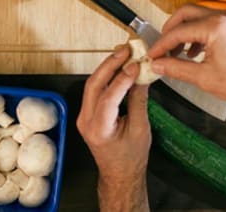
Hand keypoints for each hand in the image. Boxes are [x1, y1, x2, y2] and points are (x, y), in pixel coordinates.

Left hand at [77, 46, 149, 210]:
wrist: (120, 175)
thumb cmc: (131, 158)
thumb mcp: (141, 130)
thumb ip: (138, 101)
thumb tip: (140, 76)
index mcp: (99, 129)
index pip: (108, 97)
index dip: (122, 78)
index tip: (135, 65)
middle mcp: (86, 121)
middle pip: (94, 84)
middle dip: (110, 64)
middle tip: (126, 50)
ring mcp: (84, 116)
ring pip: (93, 84)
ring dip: (108, 67)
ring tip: (124, 54)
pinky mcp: (88, 113)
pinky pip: (95, 90)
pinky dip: (107, 76)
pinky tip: (119, 68)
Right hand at [147, 5, 225, 109]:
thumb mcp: (203, 78)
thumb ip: (176, 68)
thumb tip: (158, 64)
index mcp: (214, 27)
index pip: (177, 31)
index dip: (161, 44)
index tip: (152, 54)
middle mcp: (222, 17)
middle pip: (185, 13)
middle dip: (170, 30)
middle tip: (161, 47)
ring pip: (198, 16)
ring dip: (184, 31)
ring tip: (177, 53)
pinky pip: (210, 21)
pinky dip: (198, 32)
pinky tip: (194, 52)